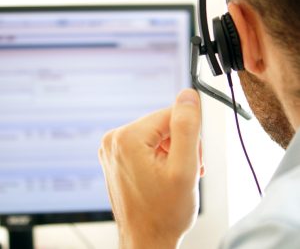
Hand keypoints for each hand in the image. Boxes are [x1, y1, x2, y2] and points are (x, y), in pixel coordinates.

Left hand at [98, 89, 201, 248]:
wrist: (146, 243)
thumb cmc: (164, 213)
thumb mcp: (184, 168)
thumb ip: (187, 127)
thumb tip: (188, 95)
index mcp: (127, 137)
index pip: (170, 114)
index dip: (189, 134)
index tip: (194, 156)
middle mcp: (114, 139)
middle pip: (162, 124)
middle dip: (180, 144)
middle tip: (188, 169)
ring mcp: (112, 149)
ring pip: (156, 135)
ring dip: (172, 151)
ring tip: (177, 176)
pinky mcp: (117, 157)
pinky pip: (145, 145)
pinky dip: (160, 156)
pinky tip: (166, 175)